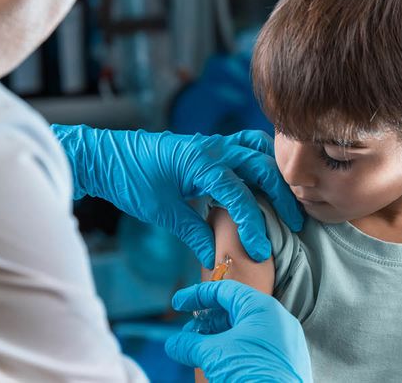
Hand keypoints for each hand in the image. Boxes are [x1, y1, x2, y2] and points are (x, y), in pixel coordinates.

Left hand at [51, 125, 302, 267]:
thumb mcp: (162, 212)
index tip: (262, 250)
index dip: (254, 225)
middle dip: (282, 195)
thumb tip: (216, 257)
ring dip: (276, 172)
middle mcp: (212, 148)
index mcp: (200, 163)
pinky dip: (261, 158)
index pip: (240, 194)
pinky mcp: (210, 146)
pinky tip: (265, 180)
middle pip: (262, 167)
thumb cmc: (130, 180)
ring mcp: (213, 143)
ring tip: (288, 198)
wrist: (107, 156)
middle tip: (295, 223)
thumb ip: (194, 232)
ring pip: (259, 148)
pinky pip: (245, 145)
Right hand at [165, 281, 312, 382]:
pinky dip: (232, 350)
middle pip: (234, 311)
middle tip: (187, 334)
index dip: (198, 295)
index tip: (178, 304)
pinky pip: (254, 348)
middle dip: (206, 321)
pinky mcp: (283, 362)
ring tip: (197, 350)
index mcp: (262, 308)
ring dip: (217, 338)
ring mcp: (282, 342)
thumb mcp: (213, 355)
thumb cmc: (251, 374)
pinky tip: (216, 363)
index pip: (225, 291)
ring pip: (243, 332)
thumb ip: (190, 344)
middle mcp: (276, 321)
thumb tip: (174, 344)